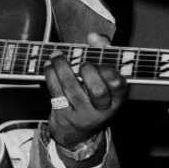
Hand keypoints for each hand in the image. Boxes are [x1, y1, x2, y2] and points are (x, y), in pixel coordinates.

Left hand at [44, 32, 126, 147]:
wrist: (78, 131)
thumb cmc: (93, 96)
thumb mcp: (104, 80)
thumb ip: (103, 53)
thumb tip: (94, 36)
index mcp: (116, 98)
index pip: (118, 86)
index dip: (111, 73)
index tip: (102, 62)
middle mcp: (102, 109)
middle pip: (98, 91)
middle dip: (89, 72)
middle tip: (83, 63)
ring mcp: (82, 114)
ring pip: (72, 89)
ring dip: (63, 67)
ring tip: (58, 55)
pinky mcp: (64, 115)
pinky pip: (56, 92)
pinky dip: (51, 75)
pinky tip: (49, 64)